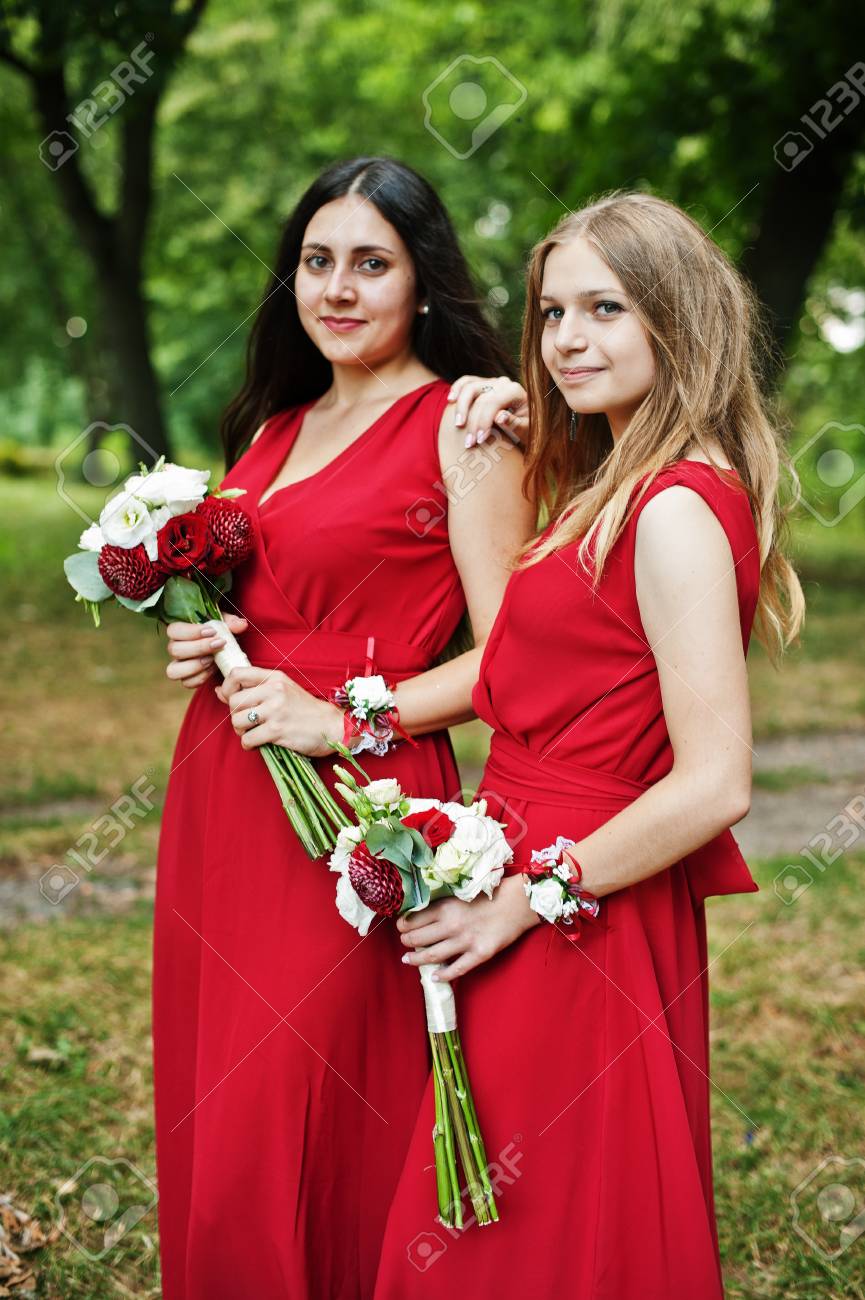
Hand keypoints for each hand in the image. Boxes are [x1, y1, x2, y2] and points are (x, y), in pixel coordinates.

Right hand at [164, 614, 248, 688]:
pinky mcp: (187, 679)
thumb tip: (241, 624)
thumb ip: (231, 622)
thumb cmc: (219, 634)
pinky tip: (213, 669)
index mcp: (179, 632)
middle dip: (199, 648)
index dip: (191, 631)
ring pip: (174, 671)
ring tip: (213, 660)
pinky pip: (187, 683)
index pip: (174, 630)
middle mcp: (175, 649)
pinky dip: (201, 677)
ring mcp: (179, 666)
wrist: (222, 650)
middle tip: (219, 644)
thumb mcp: (224, 624)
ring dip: (196, 665)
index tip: (212, 631)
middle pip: (174, 650)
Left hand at [217, 664, 345, 756]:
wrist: (332, 726)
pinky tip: (259, 743)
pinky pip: (248, 739)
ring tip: (253, 733)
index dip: (227, 688)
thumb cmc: (305, 710)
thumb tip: (219, 691)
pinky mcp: (277, 730)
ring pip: (237, 721)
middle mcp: (274, 690)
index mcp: (274, 678)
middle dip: (235, 716)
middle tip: (247, 723)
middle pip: (233, 701)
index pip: (236, 674)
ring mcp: (275, 710)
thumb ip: (252, 689)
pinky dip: (249, 745)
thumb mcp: (282, 691)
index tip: (232, 699)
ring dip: (241, 731)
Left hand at [396, 874, 540, 982]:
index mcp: (445, 907)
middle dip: (406, 942)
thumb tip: (421, 914)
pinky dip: (443, 975)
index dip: (403, 925)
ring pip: (432, 955)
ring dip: (416, 959)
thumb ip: (442, 904)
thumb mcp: (461, 893)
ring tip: (408, 960)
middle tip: (403, 943)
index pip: (413, 919)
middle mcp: (451, 925)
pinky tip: (435, 977)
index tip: (400, 927)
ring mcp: (465, 941)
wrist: (518, 903)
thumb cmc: (489, 894)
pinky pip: (456, 969)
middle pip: (418, 939)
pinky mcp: (479, 954)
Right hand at [447, 375, 528, 447]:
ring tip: (458, 425)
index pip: (493, 402)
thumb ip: (515, 424)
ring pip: (469, 386)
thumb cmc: (528, 430)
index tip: (479, 441)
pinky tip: (450, 401)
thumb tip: (500, 417)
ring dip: (461, 406)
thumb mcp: (526, 430)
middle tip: (468, 443)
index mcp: (515, 391)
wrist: (527, 425)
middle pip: (479, 395)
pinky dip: (456, 389)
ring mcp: (491, 382)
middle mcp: (503, 383)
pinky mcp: (482, 384)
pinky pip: (466, 382)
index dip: (483, 421)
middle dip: (472, 420)